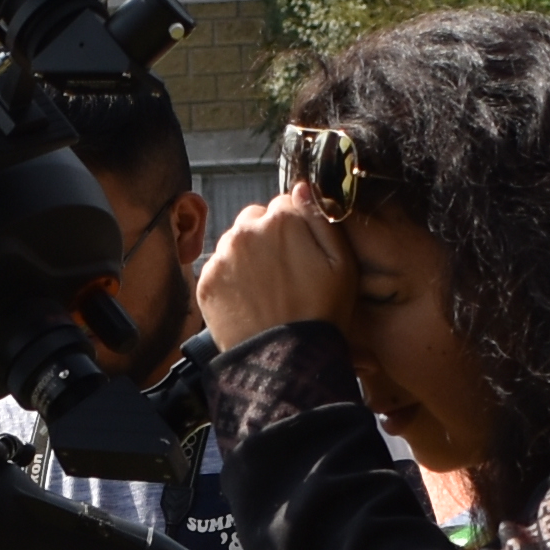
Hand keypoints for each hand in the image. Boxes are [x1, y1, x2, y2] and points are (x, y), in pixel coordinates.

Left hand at [196, 196, 350, 348]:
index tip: (303, 252)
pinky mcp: (207, 281)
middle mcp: (245, 230)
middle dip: (269, 236)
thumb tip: (302, 187)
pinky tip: (250, 300)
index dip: (298, 227)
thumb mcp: (342, 264)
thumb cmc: (321, 314)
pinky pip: (220, 268)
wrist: (285, 362)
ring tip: (267, 289)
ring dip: (248, 256)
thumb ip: (322, 218)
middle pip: (256, 219)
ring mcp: (222, 256)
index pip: (286, 203)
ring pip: (236, 243)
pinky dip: (231, 279)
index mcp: (282, 219)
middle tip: (284, 272)